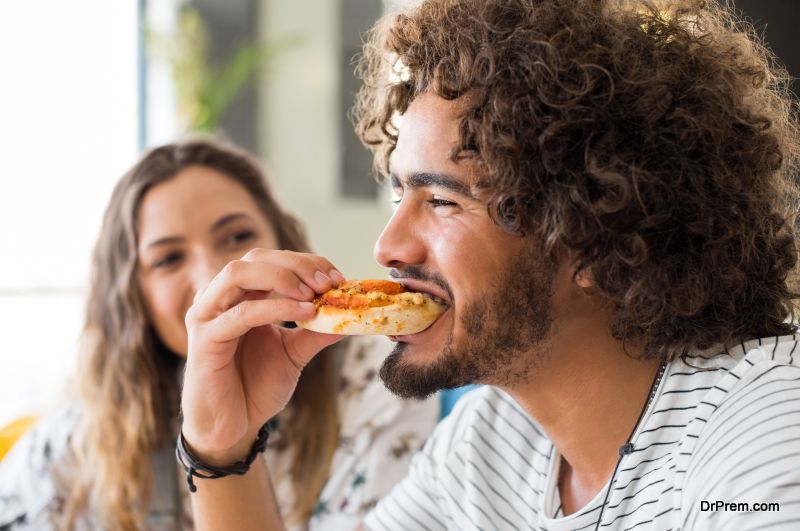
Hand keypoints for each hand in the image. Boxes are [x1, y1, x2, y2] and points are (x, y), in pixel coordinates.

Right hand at [180, 249, 344, 463]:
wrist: (233, 427)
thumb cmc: (255, 387)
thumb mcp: (294, 353)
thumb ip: (316, 332)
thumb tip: (351, 316)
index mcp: (240, 296)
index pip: (271, 260)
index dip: (305, 262)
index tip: (337, 277)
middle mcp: (219, 298)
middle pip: (255, 258)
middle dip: (296, 264)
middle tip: (328, 282)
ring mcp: (207, 315)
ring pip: (238, 273)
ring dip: (281, 276)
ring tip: (313, 293)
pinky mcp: (204, 339)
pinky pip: (241, 313)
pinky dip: (275, 308)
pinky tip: (303, 313)